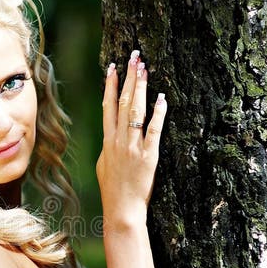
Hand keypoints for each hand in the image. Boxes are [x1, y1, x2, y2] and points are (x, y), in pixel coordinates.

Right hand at [96, 50, 166, 231]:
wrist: (121, 209)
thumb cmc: (113, 190)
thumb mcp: (104, 165)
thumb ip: (109, 147)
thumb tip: (111, 135)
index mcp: (108, 141)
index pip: (109, 107)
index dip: (111, 86)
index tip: (113, 68)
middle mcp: (118, 140)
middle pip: (123, 103)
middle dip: (129, 78)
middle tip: (135, 58)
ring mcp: (133, 147)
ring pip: (136, 111)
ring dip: (141, 88)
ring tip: (145, 69)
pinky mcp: (148, 156)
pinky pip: (153, 130)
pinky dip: (158, 114)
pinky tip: (162, 98)